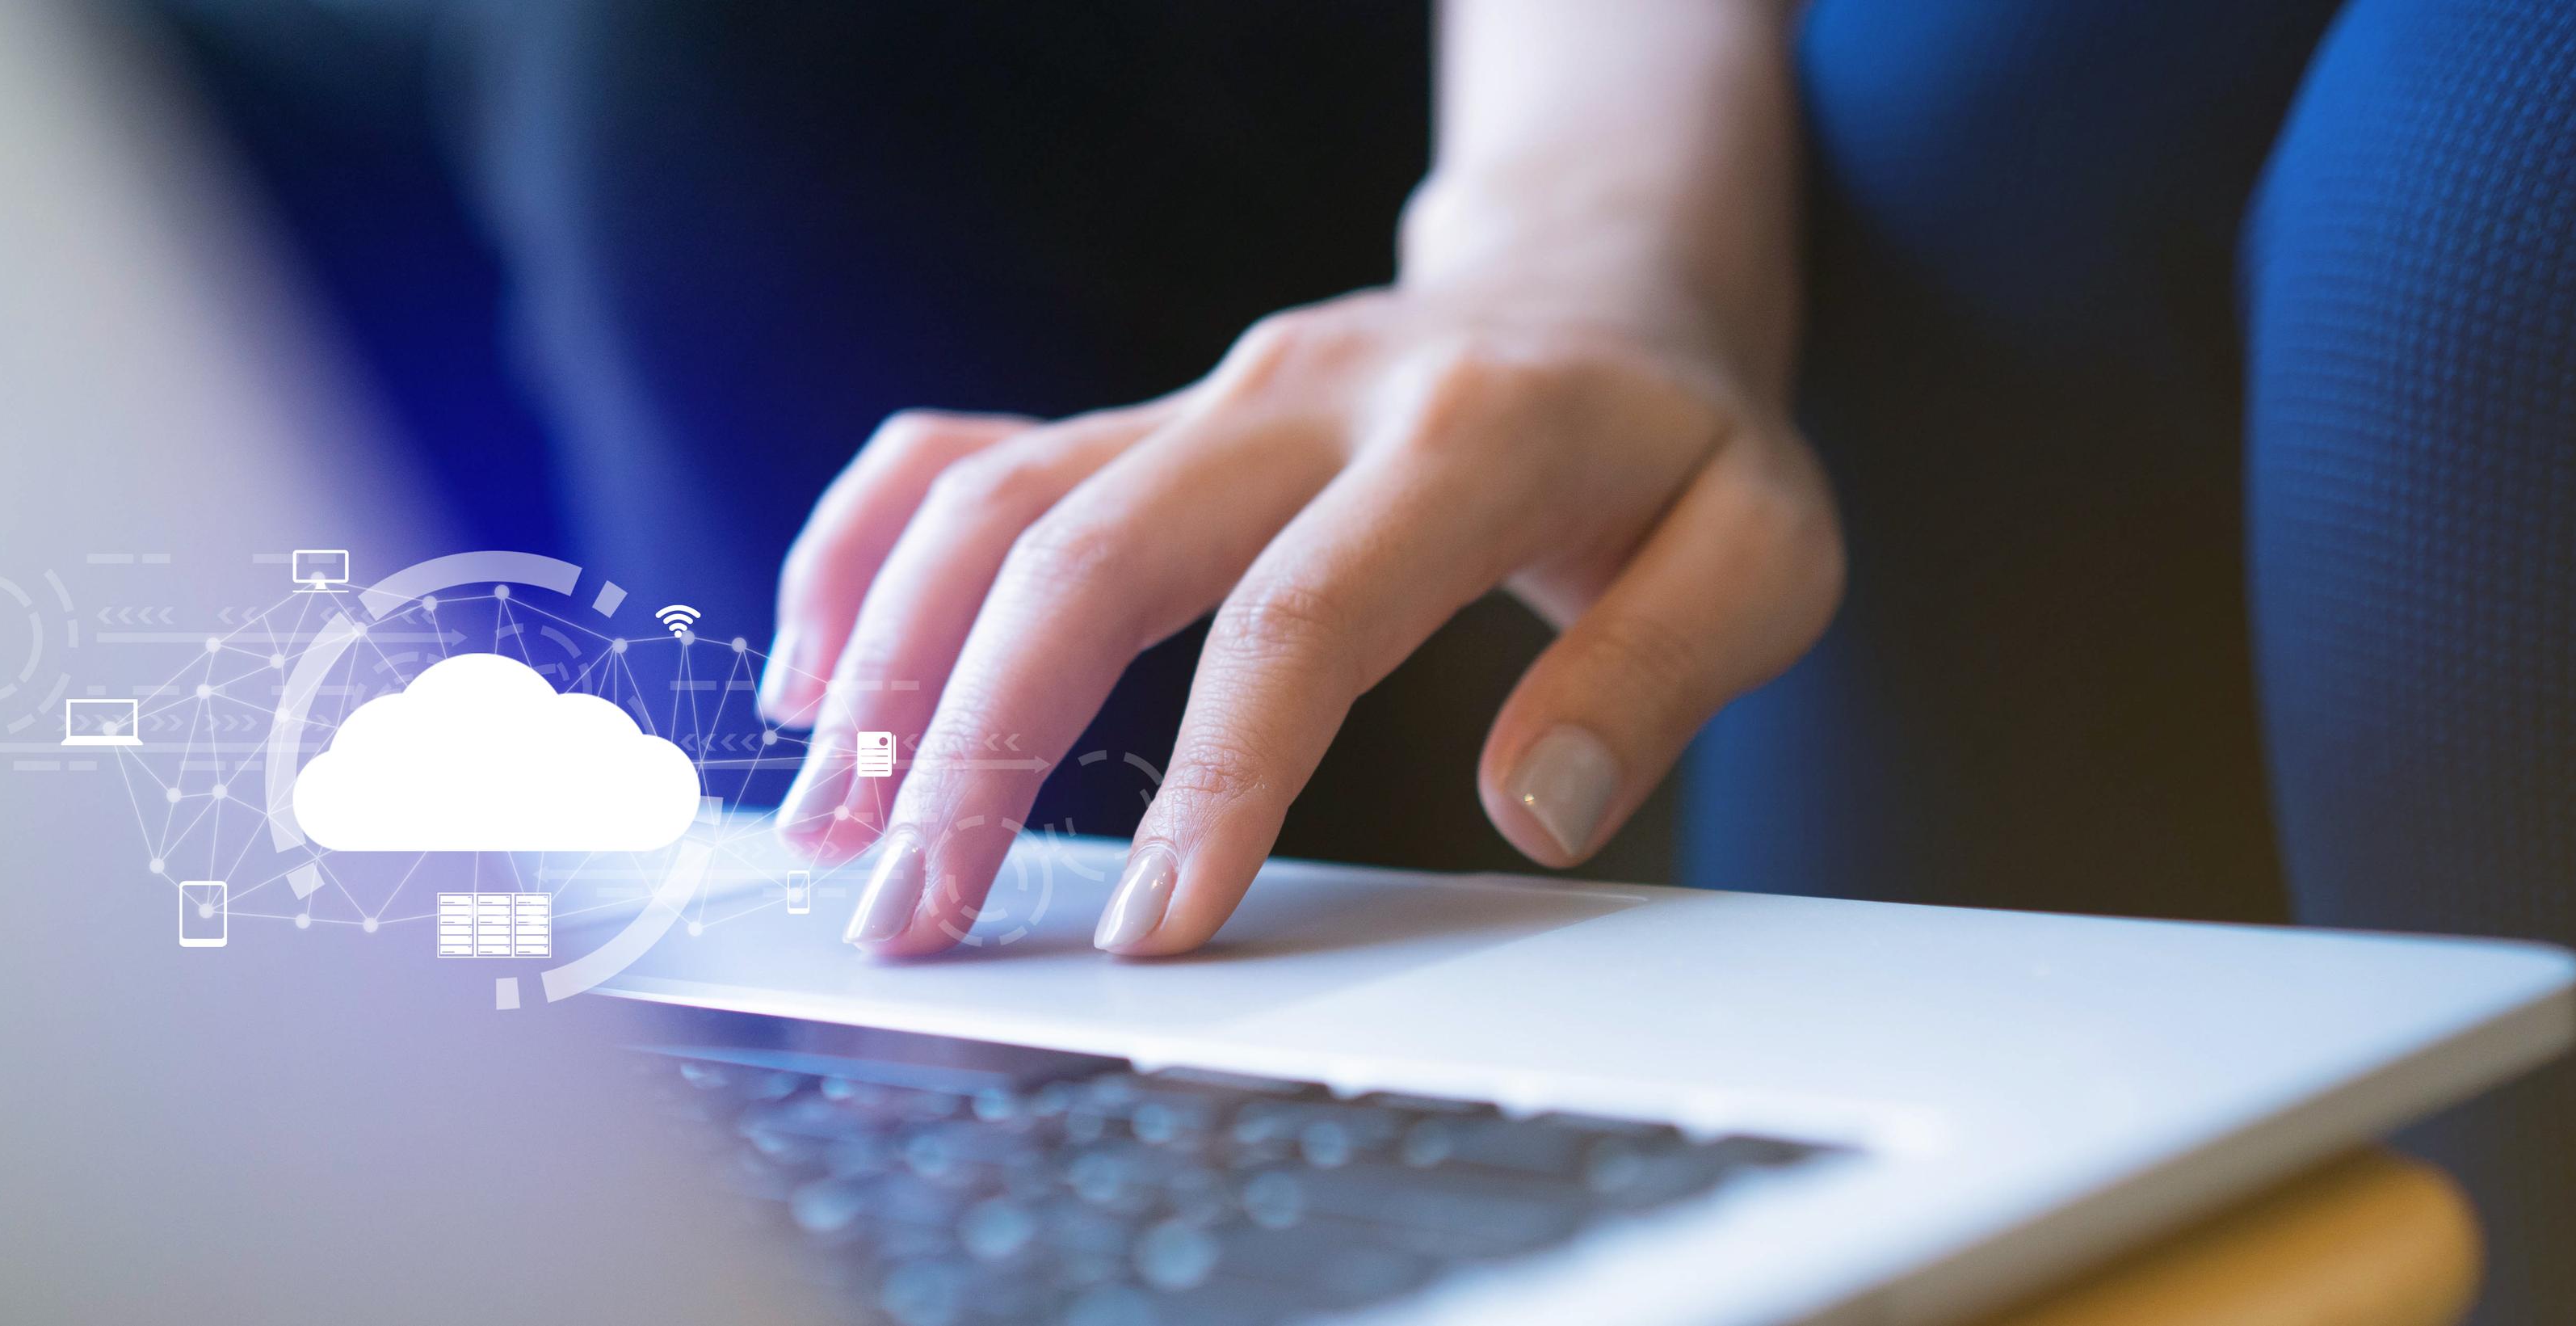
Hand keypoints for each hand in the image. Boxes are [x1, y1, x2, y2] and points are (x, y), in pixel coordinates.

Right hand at [757, 247, 1840, 956]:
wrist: (1596, 287)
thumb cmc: (1677, 446)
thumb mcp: (1763, 551)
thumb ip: (1660, 674)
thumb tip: (1530, 811)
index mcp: (1462, 440)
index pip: (1301, 616)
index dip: (1215, 781)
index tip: (1148, 932)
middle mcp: (1296, 401)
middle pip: (1090, 556)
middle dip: (977, 743)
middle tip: (916, 916)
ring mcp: (1198, 400)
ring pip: (997, 503)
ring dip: (888, 661)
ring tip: (829, 825)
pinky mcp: (1140, 418)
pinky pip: (965, 454)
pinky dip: (866, 551)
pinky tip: (812, 673)